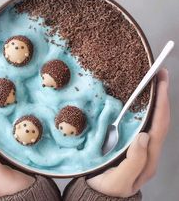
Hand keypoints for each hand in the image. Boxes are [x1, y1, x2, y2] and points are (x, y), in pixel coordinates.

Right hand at [87, 69, 169, 197]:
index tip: (161, 82)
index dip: (162, 102)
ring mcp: (140, 143)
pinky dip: (142, 107)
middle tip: (158, 75)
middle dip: (162, 95)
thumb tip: (144, 136)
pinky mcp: (130, 141)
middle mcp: (148, 147)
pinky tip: (137, 99)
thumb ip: (135, 161)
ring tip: (151, 82)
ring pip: (152, 118)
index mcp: (148, 155)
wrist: (101, 193)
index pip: (160, 124)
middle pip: (160, 118)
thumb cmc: (110, 187)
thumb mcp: (121, 180)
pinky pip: (140, 121)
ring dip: (154, 99)